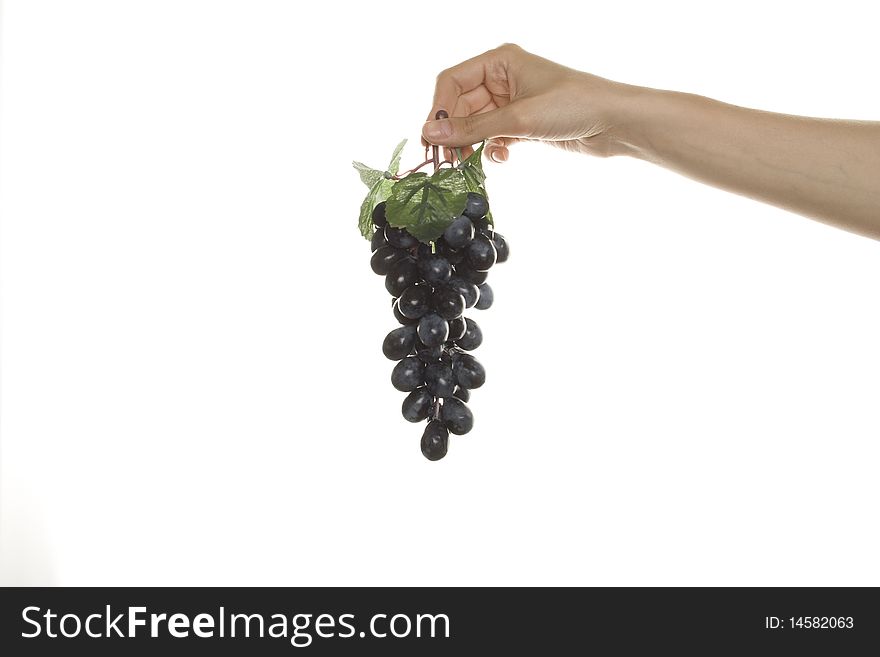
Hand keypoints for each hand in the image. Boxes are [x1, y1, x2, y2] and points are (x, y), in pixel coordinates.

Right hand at [422, 43, 629, 161]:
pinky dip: (491, 148)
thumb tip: (430, 134)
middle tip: (449, 162)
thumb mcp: (517, 117)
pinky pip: (492, 136)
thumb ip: (472, 128)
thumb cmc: (572, 105)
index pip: (451, 81)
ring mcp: (512, 102)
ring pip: (475, 124)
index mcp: (499, 61)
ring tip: (472, 164)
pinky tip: (501, 157)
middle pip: (460, 106)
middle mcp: (502, 78)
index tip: (433, 139)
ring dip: (472, 145)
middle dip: (455, 134)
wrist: (614, 123)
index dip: (439, 110)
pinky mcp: (522, 123)